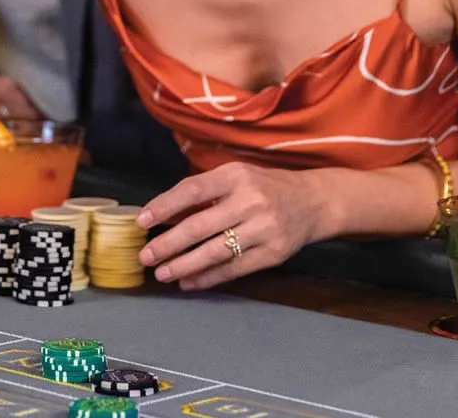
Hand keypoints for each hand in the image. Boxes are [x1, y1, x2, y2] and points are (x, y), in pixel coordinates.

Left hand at [135, 162, 326, 289]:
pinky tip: (189, 282)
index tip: (142, 221)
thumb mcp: (237, 176)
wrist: (315, 201)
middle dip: (169, 244)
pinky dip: (209, 278)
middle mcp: (251, 200)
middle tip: (146, 256)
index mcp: (236, 176)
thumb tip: (163, 214)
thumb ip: (206, 192)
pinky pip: (234, 269)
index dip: (165, 206)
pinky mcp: (274, 253)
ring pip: (216, 252)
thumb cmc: (266, 187)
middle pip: (201, 225)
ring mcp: (264, 228)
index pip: (192, 190)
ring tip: (163, 274)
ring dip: (185, 265)